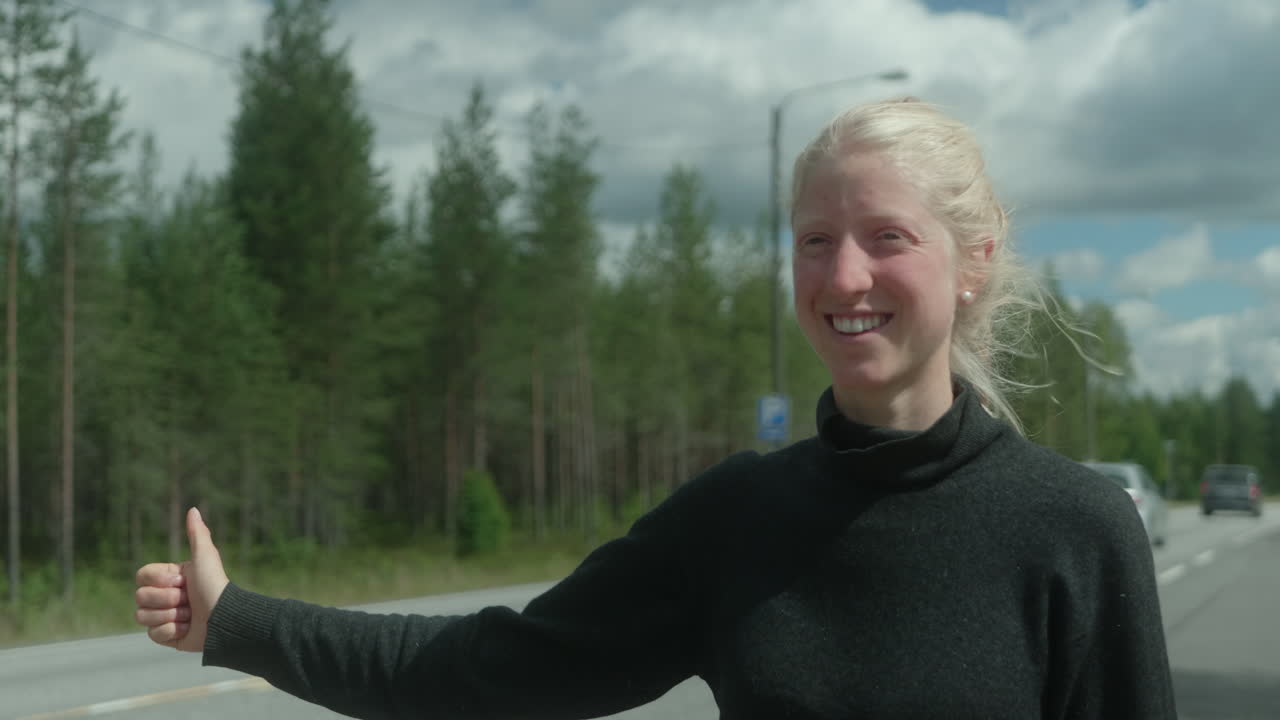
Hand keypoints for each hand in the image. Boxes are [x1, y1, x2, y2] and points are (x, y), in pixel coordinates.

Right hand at [134, 507, 229, 652]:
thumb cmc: (214, 586)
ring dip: (170, 616)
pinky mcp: (166, 636)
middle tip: (188, 600)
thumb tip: (193, 510)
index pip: (141, 577)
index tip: (182, 581)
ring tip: (190, 615)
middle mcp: (163, 596)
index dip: (160, 581)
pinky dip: (171, 632)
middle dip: (167, 600)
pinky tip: (187, 629)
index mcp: (168, 578)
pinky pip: (152, 634)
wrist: (224, 619)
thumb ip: (197, 534)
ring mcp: (163, 617)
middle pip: (140, 597)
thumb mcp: (205, 558)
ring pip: (143, 617)